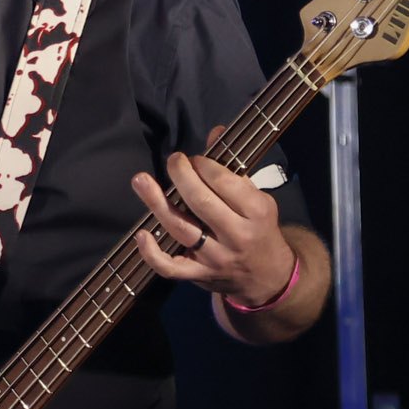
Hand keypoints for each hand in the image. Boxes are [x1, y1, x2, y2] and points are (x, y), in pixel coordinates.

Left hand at [130, 126, 295, 304]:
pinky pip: (171, 267)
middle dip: (182, 177)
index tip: (194, 159)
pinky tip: (141, 234)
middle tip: (173, 160)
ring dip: (157, 203)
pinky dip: (152, 254)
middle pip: (201, 203)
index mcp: (256, 212)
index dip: (204, 166)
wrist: (267, 276)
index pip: (225, 183)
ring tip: (141, 180)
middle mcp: (237, 235)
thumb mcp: (256, 198)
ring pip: (182, 229)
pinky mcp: (199, 275)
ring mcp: (216, 257)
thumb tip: (215, 132)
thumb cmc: (258, 229)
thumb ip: (233, 168)